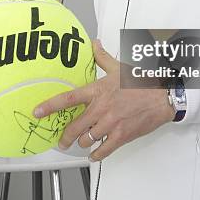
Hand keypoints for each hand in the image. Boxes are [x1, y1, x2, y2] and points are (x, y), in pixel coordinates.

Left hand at [33, 40, 175, 160]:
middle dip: (65, 137)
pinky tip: (94, 154)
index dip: (50, 106)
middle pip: (74, 127)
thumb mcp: (120, 67)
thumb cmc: (142, 81)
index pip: (69, 99)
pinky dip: (96, 154)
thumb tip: (94, 44)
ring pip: (87, 139)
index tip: (37, 112)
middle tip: (61, 140)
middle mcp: (102, 108)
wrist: (162, 96)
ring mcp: (111, 123)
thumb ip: (103, 58)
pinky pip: (103, 150)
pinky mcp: (122, 135)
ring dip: (83, 142)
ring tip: (83, 141)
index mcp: (98, 91)